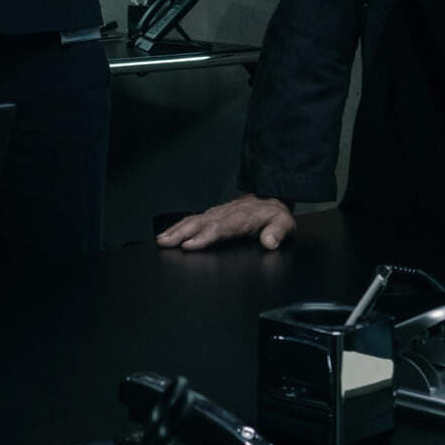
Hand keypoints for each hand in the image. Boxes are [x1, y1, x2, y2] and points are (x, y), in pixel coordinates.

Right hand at [155, 194, 296, 251]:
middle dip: (180, 234)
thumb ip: (277, 232)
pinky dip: (178, 226)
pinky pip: (192, 220)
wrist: (270, 198)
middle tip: (164, 243)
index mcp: (240, 218)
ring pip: (192, 221)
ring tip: (160, 241)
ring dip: (175, 230)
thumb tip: (269, 242)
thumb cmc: (275, 213)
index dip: (203, 237)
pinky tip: (168, 234)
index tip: (188, 246)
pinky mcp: (212, 215)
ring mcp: (216, 214)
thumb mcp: (284, 223)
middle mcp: (224, 215)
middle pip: (199, 224)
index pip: (219, 229)